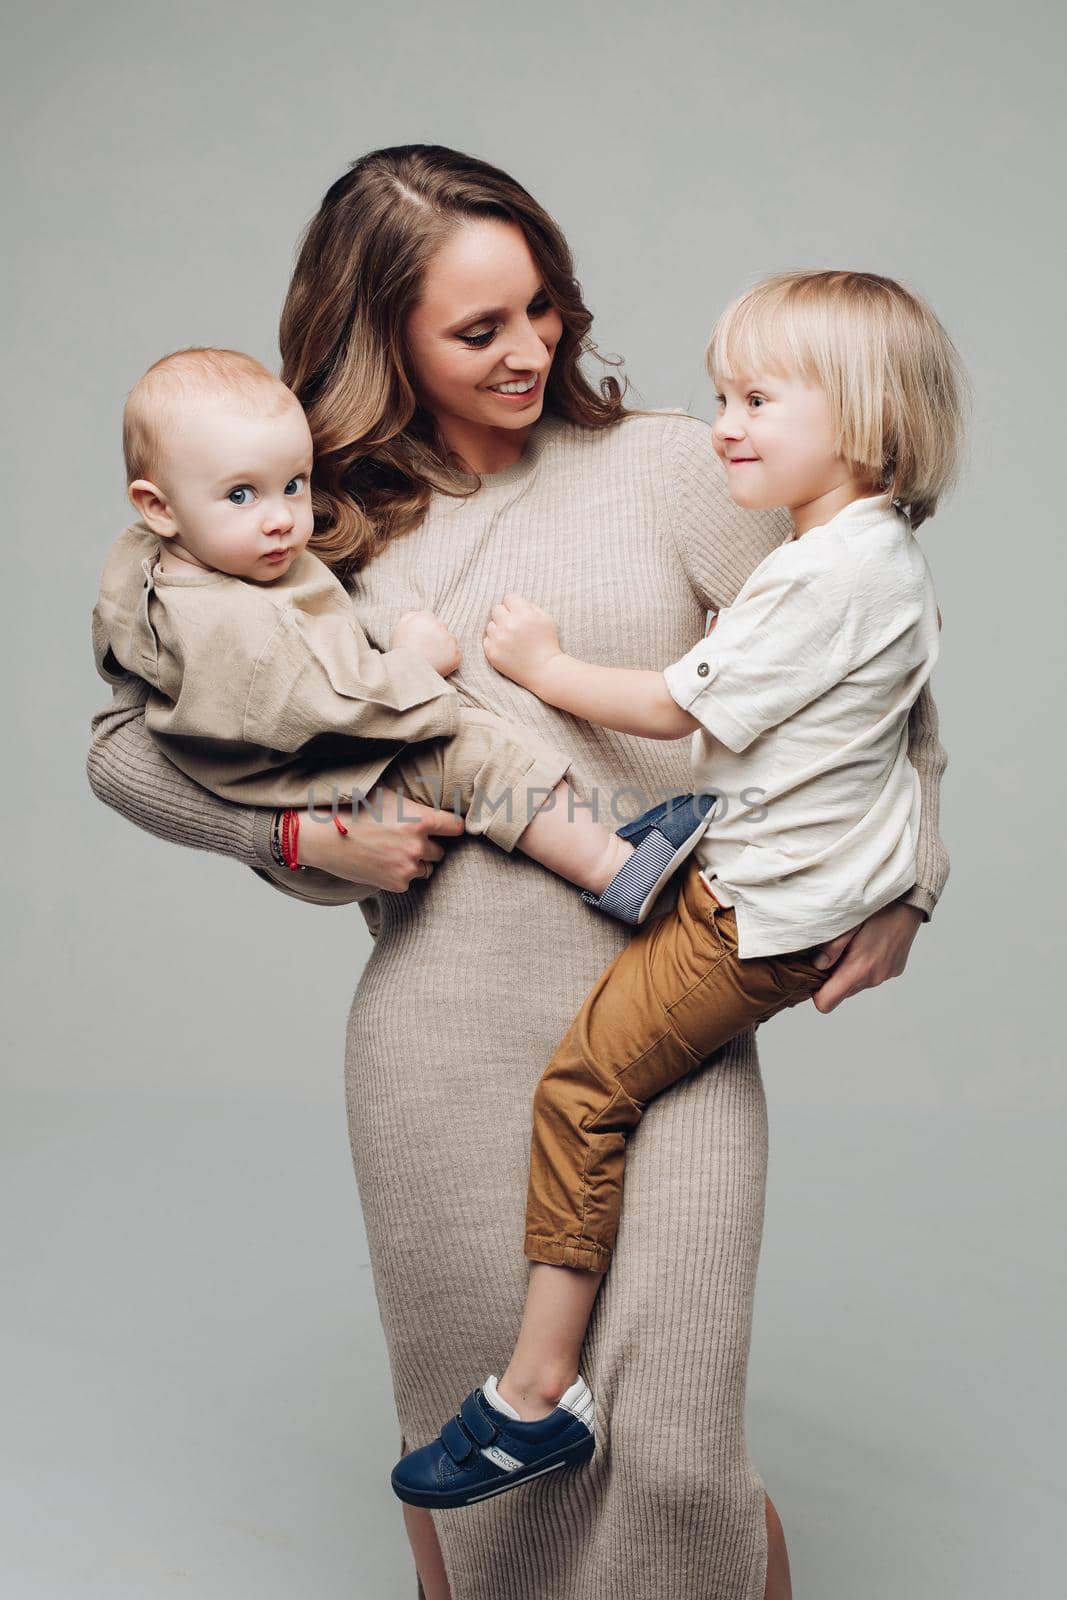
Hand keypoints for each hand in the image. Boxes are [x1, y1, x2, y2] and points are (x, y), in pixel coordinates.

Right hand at [295, 788, 464, 890]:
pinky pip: (408, 880)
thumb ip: (414, 803)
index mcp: (420, 819)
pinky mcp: (396, 883)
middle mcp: (418, 845)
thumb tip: (433, 799)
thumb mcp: (387, 795)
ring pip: (427, 868)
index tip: (446, 827)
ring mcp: (407, 866)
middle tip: (406, 839)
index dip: (451, 827)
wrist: (323, 835)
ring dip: (416, 862)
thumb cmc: (353, 809)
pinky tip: (381, 862)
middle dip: (428, 845)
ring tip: (392, 851)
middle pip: (441, 850)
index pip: (457, 827)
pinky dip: (399, 874)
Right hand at [391, 609, 460, 676]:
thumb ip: (411, 615)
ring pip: (451, 641)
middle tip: (425, 650)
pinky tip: (439, 663)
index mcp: (425, 618)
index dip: (425, 629)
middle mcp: (440, 627)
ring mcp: (450, 641)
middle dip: (436, 637)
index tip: (421, 639)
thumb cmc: (402, 651)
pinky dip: (451, 659)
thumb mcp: (400, 628)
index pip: (431, 618)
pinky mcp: (456, 655)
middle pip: (442, 629)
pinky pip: (457, 654)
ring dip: (444, 647)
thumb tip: (421, 613)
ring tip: (431, 657)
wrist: (408, 675)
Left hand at [483, 594, 563, 691]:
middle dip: (504, 615)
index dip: (514, 605)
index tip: (518, 614)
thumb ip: (531, 606)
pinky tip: (506, 648)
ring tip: (510, 639)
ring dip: (498, 629)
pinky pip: (487, 639)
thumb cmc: (547, 644)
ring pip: (490, 624)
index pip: (509, 598)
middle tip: (513, 626)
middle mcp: (509, 625)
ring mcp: (499, 639)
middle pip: (496, 609)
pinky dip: (495, 643)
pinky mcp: (492, 652)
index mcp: (524, 614)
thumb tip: (514, 602)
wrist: (544, 671)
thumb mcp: (547, 620)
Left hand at [809, 900, 923, 1013]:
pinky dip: (865, 965)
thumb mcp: (847, 923)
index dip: (816, 992)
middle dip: (832, 978)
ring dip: (849, 971)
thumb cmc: (878, 908)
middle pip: (841, 994)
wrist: (910, 901)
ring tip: (852, 945)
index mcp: (859, 969)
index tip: (814, 973)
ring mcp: (886, 975)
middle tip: (833, 952)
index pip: (826, 1003)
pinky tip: (868, 943)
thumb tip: (817, 965)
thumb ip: (831, 948)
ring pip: (856, 984)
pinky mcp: (894, 970)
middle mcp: (873, 978)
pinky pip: (871, 975)